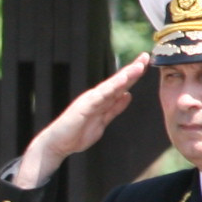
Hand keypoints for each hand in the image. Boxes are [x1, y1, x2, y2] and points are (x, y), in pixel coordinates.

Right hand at [12, 54, 151, 190]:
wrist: (56, 145)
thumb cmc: (76, 135)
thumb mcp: (103, 121)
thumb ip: (115, 108)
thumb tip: (127, 95)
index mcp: (101, 101)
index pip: (120, 86)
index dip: (133, 75)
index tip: (145, 64)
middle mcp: (96, 97)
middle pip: (117, 82)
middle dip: (132, 69)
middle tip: (145, 56)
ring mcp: (90, 101)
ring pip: (111, 86)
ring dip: (125, 75)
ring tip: (139, 66)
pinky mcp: (84, 107)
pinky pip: (101, 95)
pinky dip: (112, 87)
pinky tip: (123, 80)